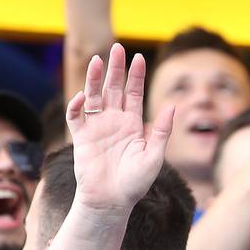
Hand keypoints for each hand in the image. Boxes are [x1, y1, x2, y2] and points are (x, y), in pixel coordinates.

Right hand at [67, 43, 173, 213]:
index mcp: (132, 124)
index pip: (134, 93)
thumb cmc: (135, 183)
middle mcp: (114, 122)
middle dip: (116, 68)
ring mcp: (97, 127)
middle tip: (116, 48)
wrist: (112, 201)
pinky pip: (76, 116)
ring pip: (94, 96)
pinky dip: (77, 105)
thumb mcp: (154, 156)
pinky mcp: (81, 137)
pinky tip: (83, 97)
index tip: (138, 58)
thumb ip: (161, 131)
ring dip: (94, 78)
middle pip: (114, 88)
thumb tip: (172, 106)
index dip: (136, 75)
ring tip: (97, 60)